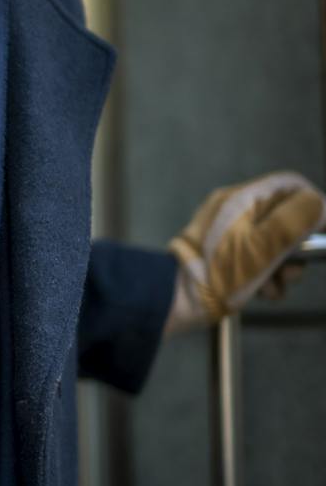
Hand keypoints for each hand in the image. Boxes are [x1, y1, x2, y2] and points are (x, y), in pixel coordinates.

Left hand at [164, 171, 325, 333]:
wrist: (174, 299)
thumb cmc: (219, 273)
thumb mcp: (263, 248)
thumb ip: (294, 222)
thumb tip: (320, 204)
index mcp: (242, 199)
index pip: (290, 185)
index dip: (313, 204)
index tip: (321, 231)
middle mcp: (235, 209)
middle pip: (285, 217)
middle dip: (296, 247)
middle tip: (291, 270)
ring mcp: (227, 232)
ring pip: (273, 242)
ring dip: (281, 268)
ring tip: (272, 286)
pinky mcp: (223, 254)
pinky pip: (256, 258)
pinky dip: (264, 276)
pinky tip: (260, 293)